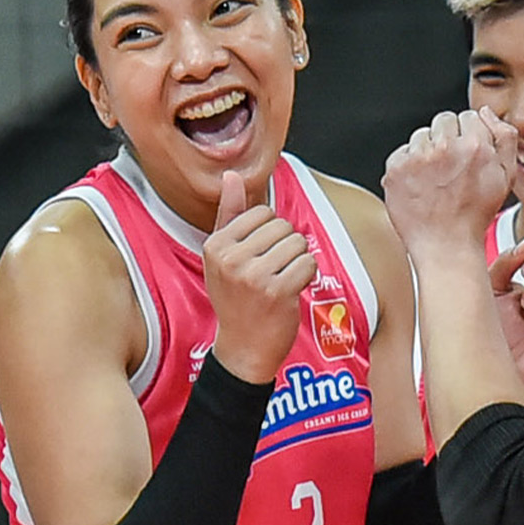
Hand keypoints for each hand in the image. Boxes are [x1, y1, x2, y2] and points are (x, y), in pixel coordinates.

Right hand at [202, 169, 314, 383]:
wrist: (243, 348)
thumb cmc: (235, 300)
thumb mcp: (222, 257)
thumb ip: (229, 214)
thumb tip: (232, 175)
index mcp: (215, 245)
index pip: (262, 213)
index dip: (269, 234)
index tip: (258, 259)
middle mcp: (230, 258)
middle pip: (282, 226)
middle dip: (286, 247)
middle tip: (271, 274)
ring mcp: (253, 275)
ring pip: (298, 243)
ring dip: (297, 262)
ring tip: (281, 282)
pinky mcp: (278, 291)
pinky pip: (308, 263)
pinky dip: (307, 276)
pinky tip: (291, 291)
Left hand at [383, 108, 515, 264]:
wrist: (446, 248)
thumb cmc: (476, 216)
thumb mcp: (506, 176)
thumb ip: (505, 138)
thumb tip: (485, 112)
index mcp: (475, 146)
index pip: (469, 116)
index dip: (469, 135)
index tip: (466, 155)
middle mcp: (445, 148)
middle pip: (444, 120)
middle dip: (448, 139)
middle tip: (450, 168)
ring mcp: (417, 158)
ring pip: (422, 135)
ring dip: (427, 151)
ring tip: (435, 179)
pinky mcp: (396, 170)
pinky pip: (401, 152)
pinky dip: (408, 166)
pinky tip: (420, 185)